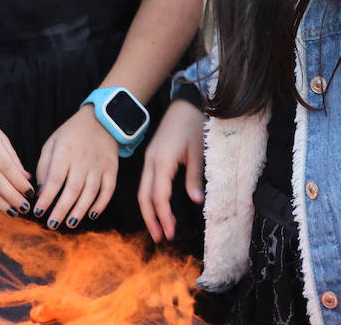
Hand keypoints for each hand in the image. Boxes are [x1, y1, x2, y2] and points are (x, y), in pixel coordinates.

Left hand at [34, 106, 119, 228]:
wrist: (101, 119)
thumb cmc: (72, 133)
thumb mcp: (52, 143)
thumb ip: (44, 166)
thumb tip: (40, 191)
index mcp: (65, 153)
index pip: (54, 180)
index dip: (46, 198)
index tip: (38, 212)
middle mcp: (83, 161)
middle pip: (72, 190)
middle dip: (61, 210)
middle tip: (52, 225)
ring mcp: (99, 166)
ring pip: (90, 192)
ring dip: (80, 210)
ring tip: (70, 223)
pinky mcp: (112, 169)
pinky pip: (108, 189)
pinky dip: (101, 203)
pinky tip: (92, 214)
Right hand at [138, 99, 204, 241]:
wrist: (186, 103)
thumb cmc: (194, 124)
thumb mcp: (198, 151)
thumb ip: (195, 177)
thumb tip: (196, 201)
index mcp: (162, 161)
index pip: (159, 196)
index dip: (164, 216)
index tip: (171, 232)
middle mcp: (151, 161)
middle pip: (144, 197)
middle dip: (151, 219)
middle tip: (160, 238)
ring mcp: (149, 158)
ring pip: (142, 190)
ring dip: (149, 211)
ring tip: (158, 229)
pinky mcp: (152, 156)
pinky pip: (146, 182)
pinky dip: (150, 198)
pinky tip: (157, 207)